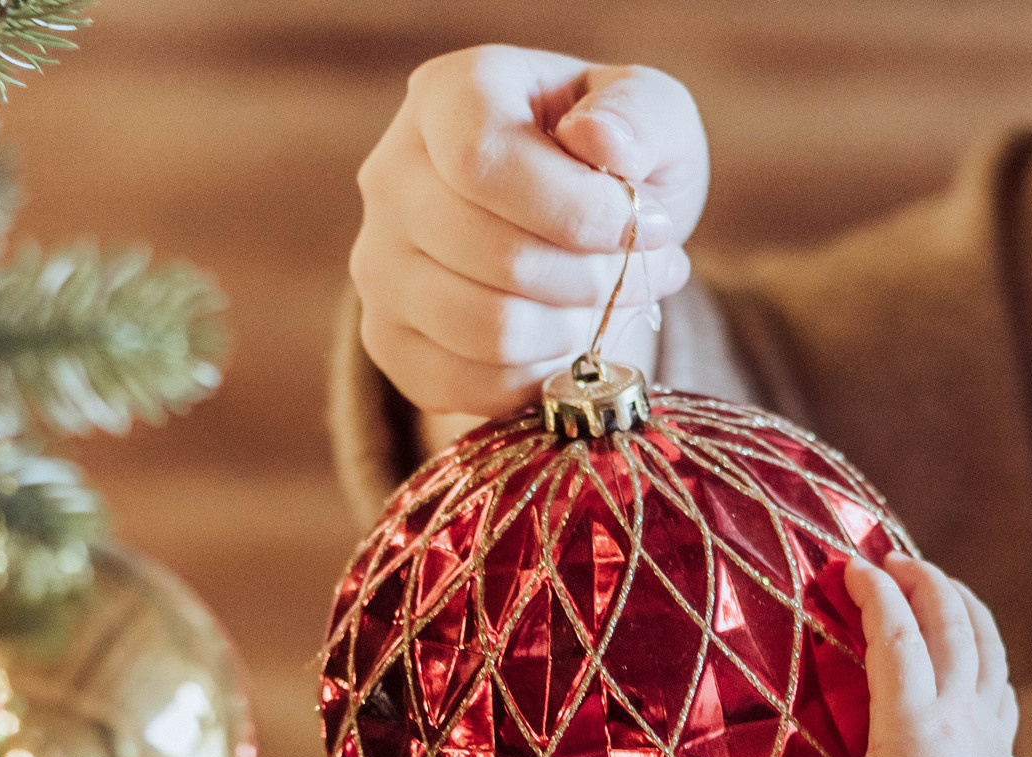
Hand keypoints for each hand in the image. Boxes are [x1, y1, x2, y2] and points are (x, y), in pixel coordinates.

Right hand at [351, 45, 707, 422]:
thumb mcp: (653, 115)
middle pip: (497, 256)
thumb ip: (641, 115)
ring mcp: (378, 263)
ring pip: (488, 330)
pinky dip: (541, 375)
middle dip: (598, 278)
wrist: (573, 231)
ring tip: (612, 300)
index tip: (647, 223)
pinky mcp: (387, 339)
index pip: (481, 160)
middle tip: (651, 270)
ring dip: (577, 329)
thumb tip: (600, 143)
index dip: (578, 210)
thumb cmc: (613, 163)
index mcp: (447, 95)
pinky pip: (469, 385)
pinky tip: (569, 338)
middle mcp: (391, 175)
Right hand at [723, 556, 1030, 756]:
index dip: (872, 594)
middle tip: (892, 559)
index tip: (847, 567)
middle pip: (948, 623)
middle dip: (920, 581)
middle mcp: (956, 713)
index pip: (894, 637)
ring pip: (986, 644)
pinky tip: (978, 653)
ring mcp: (987, 729)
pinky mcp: (1005, 751)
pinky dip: (989, 652)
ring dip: (962, 604)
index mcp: (913, 724)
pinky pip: (1002, 683)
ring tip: (940, 582)